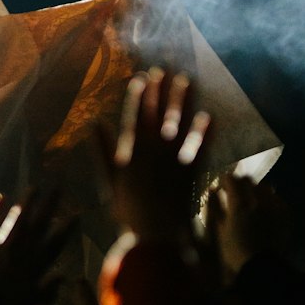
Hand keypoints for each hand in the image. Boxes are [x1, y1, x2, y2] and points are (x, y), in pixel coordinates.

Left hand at [0, 186, 75, 304]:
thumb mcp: (34, 304)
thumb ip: (49, 290)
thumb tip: (62, 278)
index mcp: (37, 267)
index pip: (56, 243)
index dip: (67, 228)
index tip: (76, 214)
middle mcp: (23, 253)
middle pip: (40, 224)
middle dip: (50, 205)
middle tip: (58, 187)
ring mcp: (3, 248)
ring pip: (18, 219)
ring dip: (27, 202)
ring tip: (34, 188)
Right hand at [103, 66, 211, 245]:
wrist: (154, 234)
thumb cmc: (129, 210)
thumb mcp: (110, 181)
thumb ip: (103, 151)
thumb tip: (95, 124)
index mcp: (132, 152)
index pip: (134, 117)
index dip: (139, 96)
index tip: (142, 77)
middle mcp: (153, 151)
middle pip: (157, 114)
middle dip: (161, 91)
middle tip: (165, 70)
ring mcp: (173, 159)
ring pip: (179, 123)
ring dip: (184, 101)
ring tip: (187, 81)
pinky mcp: (191, 171)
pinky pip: (200, 147)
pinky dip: (204, 132)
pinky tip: (209, 116)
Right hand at [204, 171, 291, 281]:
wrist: (261, 268)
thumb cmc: (235, 252)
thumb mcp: (219, 230)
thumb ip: (215, 207)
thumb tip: (212, 191)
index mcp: (239, 204)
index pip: (231, 179)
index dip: (224, 180)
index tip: (221, 186)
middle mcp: (258, 200)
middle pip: (248, 180)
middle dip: (239, 182)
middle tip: (235, 192)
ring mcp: (273, 206)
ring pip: (265, 187)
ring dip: (255, 190)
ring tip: (251, 200)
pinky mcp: (284, 214)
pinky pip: (277, 199)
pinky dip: (269, 200)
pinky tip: (265, 209)